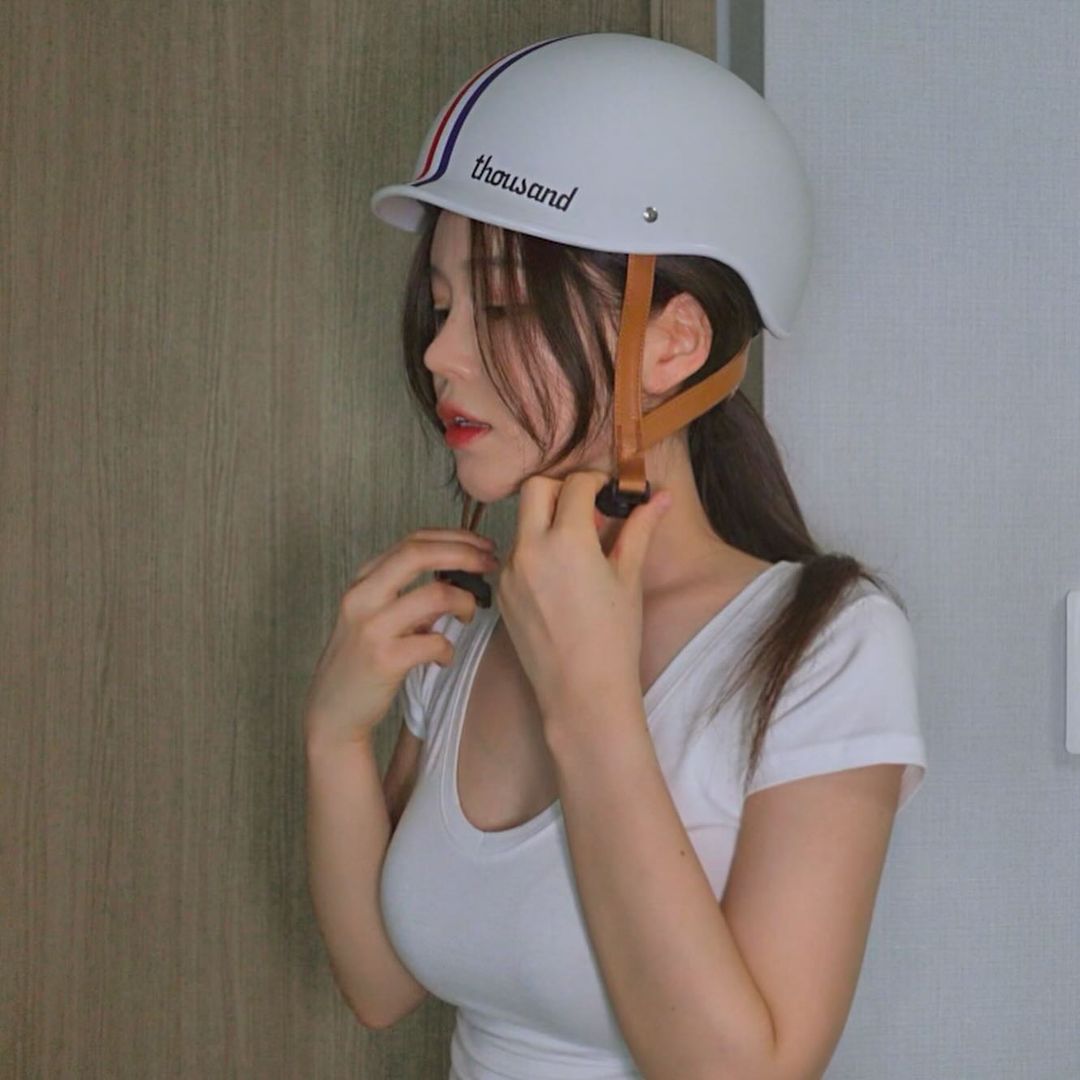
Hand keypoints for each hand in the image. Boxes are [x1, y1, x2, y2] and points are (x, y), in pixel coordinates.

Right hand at [302, 527, 499, 749]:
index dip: (454, 537)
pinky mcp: (384, 660)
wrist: (332, 711)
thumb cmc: (362, 662)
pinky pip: (435, 641)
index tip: (483, 546)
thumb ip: (410, 595)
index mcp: (363, 581)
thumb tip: (457, 578)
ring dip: (465, 602)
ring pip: (434, 595)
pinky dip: (449, 649)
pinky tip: (443, 657)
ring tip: (468, 616)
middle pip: (418, 553)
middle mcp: (363, 597)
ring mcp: (372, 628)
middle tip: (491, 563)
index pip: (412, 541)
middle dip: (464, 552)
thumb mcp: (377, 618)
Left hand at [495, 470, 672, 731]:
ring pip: (522, 523)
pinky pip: (515, 556)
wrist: (582, 691)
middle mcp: (530, 549)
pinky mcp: (503, 593)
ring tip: (577, 549)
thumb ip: (639, 529)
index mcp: (566, 540)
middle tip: (585, 510)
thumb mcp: (628, 578)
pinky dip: (535, 552)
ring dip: (546, 521)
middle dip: (560, 489)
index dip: (595, 482)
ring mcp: (510, 572)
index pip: (574, 484)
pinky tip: (560, 579)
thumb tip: (662, 496)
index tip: (608, 494)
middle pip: (534, 489)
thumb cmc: (614, 637)